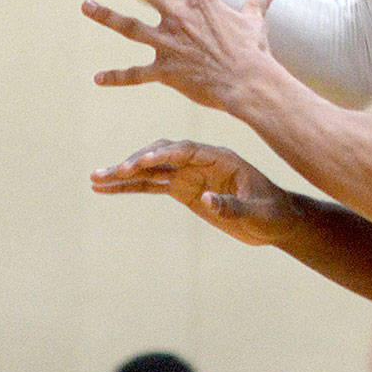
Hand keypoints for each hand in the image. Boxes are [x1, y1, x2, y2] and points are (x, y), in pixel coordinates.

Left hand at [81, 0, 275, 112]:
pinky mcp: (165, 71)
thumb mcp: (256, 24)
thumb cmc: (254, 52)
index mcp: (201, 3)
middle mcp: (178, 18)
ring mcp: (168, 44)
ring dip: (106, 15)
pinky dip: (117, 77)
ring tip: (85, 5)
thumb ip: (257, 5)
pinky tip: (98, 78)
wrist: (248, 83)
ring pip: (129, 26)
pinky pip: (136, 74)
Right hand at [90, 138, 302, 243]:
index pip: (187, 151)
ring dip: (124, 174)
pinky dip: (130, 187)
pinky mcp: (183, 189)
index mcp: (221, 159)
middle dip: (137, 162)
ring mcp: (190, 174)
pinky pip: (152, 186)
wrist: (276, 220)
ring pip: (151, 170)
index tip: (142, 162)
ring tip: (95, 179)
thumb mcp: (258, 212)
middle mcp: (201, 161)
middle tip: (112, 172)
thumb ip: (234, 206)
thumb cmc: (272, 212)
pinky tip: (106, 188)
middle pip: (163, 156)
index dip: (164, 155)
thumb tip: (208, 200)